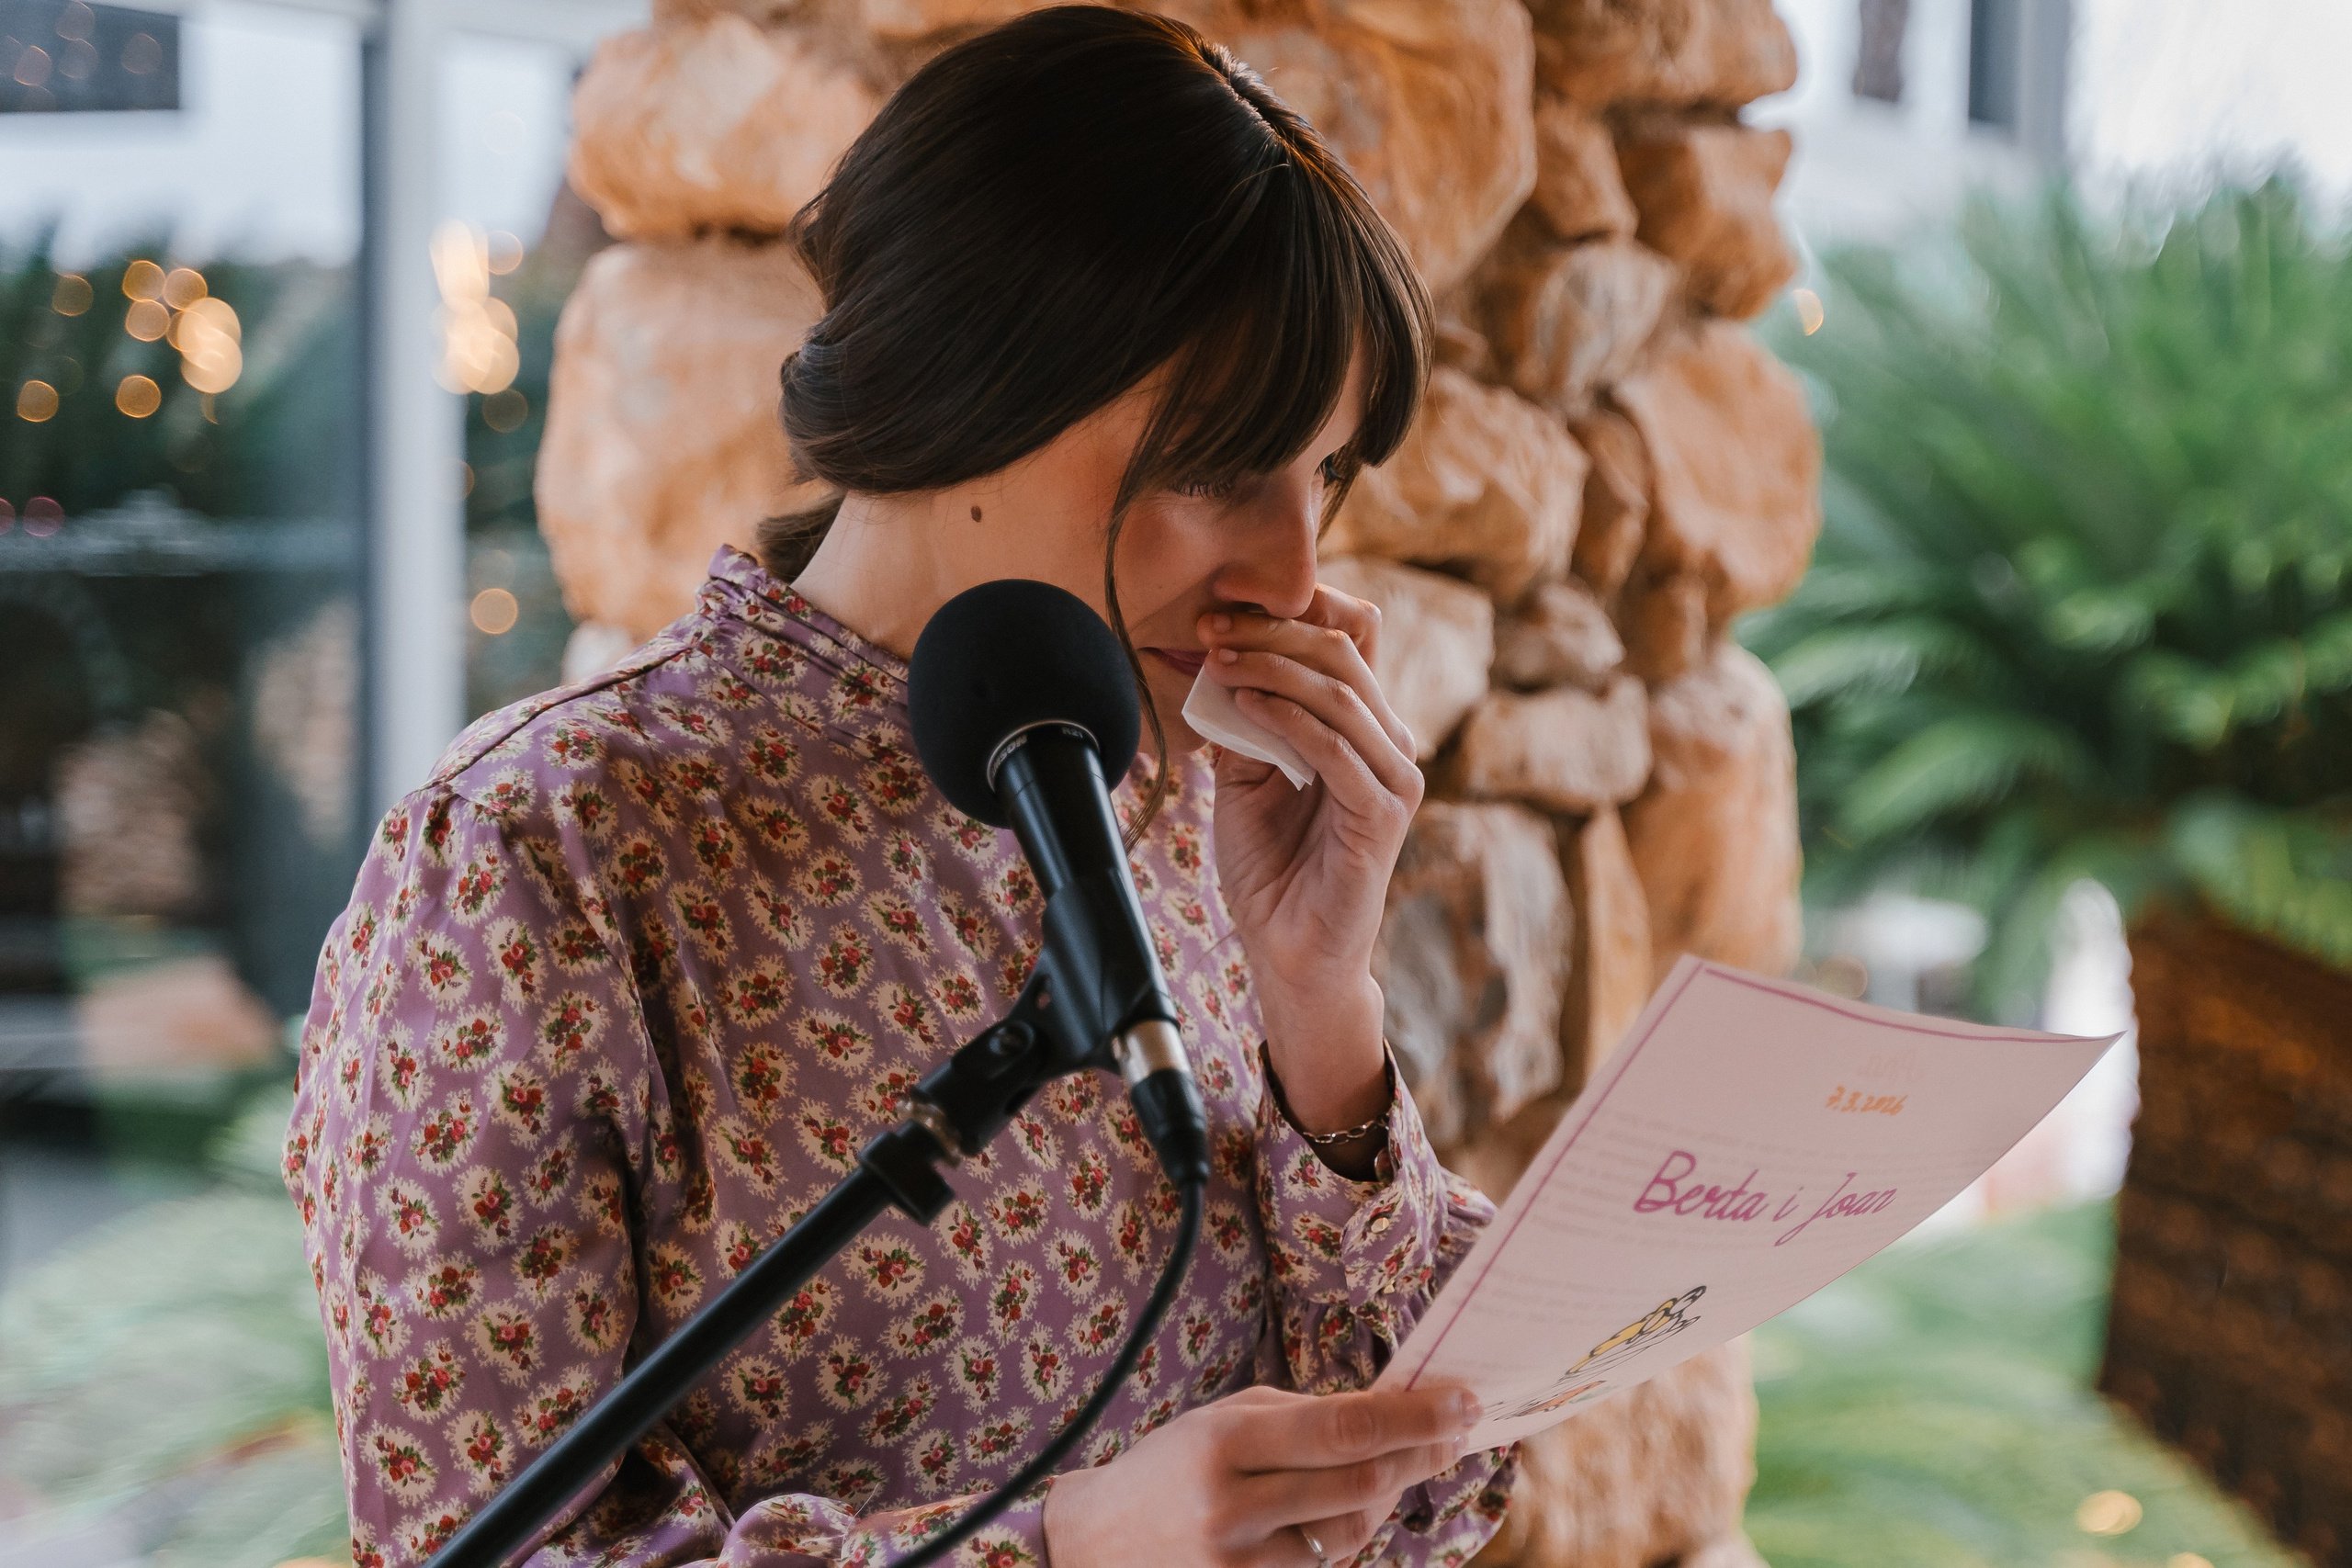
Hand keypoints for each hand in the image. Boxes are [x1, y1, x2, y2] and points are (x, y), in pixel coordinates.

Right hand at [1043, 1384, 1480, 1567]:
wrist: (1097, 1546)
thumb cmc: (1170, 1467)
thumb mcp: (1223, 1420)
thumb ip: (1301, 1416)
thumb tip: (1392, 1411)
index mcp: (1225, 1442)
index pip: (1345, 1428)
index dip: (1415, 1416)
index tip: (1463, 1400)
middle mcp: (1234, 1507)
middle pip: (1361, 1481)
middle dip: (1421, 1451)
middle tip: (1456, 1428)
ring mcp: (1241, 1563)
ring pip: (1353, 1529)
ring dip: (1390, 1493)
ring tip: (1403, 1463)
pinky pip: (1326, 1562)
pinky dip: (1351, 1530)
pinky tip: (1352, 1504)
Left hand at [1199, 589, 1420, 1132]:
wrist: (1289, 952)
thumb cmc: (1272, 869)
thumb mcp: (1246, 778)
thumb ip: (1247, 723)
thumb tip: (1222, 661)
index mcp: (1362, 729)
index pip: (1351, 640)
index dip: (1296, 610)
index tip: (1224, 609)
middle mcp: (1389, 744)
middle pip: (1346, 652)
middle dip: (1275, 630)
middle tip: (1215, 625)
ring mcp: (1395, 778)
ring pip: (1343, 692)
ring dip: (1275, 665)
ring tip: (1222, 659)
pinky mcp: (1383, 813)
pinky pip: (1337, 747)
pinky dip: (1288, 718)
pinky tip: (1245, 703)